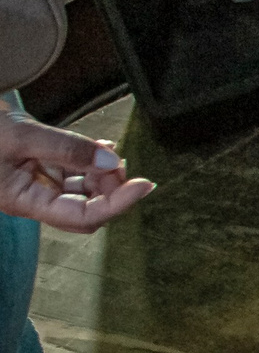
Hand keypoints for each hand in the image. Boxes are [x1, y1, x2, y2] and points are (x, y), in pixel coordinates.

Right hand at [0, 116, 152, 231]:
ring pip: (79, 188)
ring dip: (100, 174)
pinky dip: (87, 160)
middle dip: (108, 188)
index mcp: (23, 200)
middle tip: (119, 162)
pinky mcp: (32, 164)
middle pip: (85, 206)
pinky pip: (68, 169)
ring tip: (108, 151)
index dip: (117, 204)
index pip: (82, 217)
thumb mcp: (19, 135)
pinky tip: (100, 148)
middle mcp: (30, 196)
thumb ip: (66, 148)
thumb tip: (111, 163)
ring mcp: (31, 181)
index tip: (144, 184)